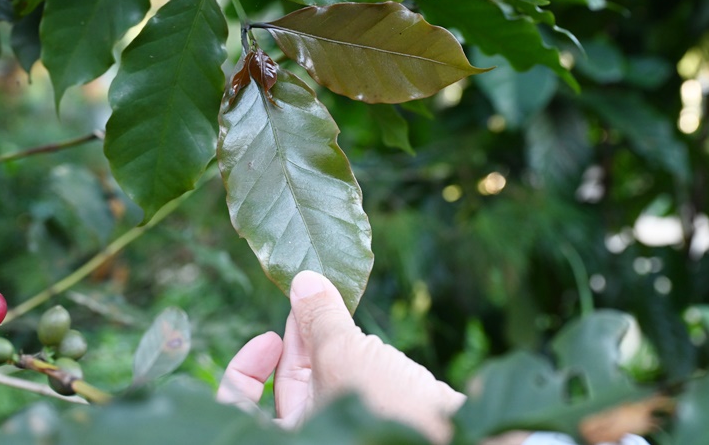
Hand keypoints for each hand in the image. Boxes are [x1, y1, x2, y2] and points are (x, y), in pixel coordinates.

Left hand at [217, 271, 466, 442]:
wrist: (468, 438)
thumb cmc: (391, 410)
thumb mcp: (344, 355)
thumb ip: (319, 318)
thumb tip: (303, 280)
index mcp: (291, 434)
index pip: (240, 408)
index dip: (245, 370)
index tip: (268, 338)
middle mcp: (314, 434)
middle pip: (285, 391)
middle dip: (296, 342)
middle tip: (310, 300)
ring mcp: (346, 432)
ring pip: (322, 386)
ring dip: (327, 345)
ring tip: (338, 307)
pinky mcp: (378, 423)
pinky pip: (353, 391)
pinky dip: (355, 362)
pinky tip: (366, 339)